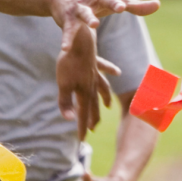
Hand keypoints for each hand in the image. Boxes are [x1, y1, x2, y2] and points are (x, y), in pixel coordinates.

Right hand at [50, 0, 158, 50]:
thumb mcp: (114, 2)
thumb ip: (136, 6)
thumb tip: (158, 4)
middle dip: (113, 3)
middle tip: (121, 7)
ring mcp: (80, 8)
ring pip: (85, 13)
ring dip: (89, 18)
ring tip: (94, 25)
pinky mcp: (68, 19)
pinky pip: (69, 30)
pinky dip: (67, 39)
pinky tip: (65, 50)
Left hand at [56, 23, 121, 137]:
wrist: (80, 40)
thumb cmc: (69, 63)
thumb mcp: (63, 85)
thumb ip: (66, 102)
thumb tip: (69, 119)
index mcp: (84, 92)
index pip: (83, 114)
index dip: (82, 128)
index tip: (82, 140)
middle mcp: (92, 85)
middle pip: (93, 105)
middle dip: (92, 118)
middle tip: (92, 129)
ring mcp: (95, 74)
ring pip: (102, 90)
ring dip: (104, 100)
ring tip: (107, 107)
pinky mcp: (94, 63)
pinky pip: (104, 69)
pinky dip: (110, 71)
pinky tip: (117, 73)